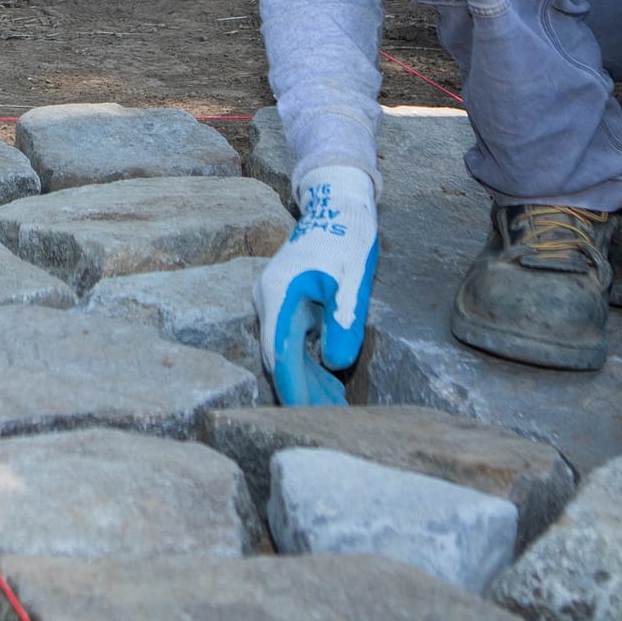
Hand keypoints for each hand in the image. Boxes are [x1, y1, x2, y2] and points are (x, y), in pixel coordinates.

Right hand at [253, 165, 378, 405]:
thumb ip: (344, 323)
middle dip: (303, 389)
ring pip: (285, 349)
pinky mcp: (283, 300)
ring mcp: (272, 299)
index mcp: (281, 295)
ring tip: (337, 404)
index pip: (281, 354)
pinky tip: (330, 378)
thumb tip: (334, 365)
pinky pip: (290, 337)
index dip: (294, 389)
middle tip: (334, 417)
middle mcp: (268, 299)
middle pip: (279, 356)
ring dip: (308, 376)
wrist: (336, 202)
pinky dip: (308, 358)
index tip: (309, 418)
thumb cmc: (347, 238)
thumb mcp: (353, 281)